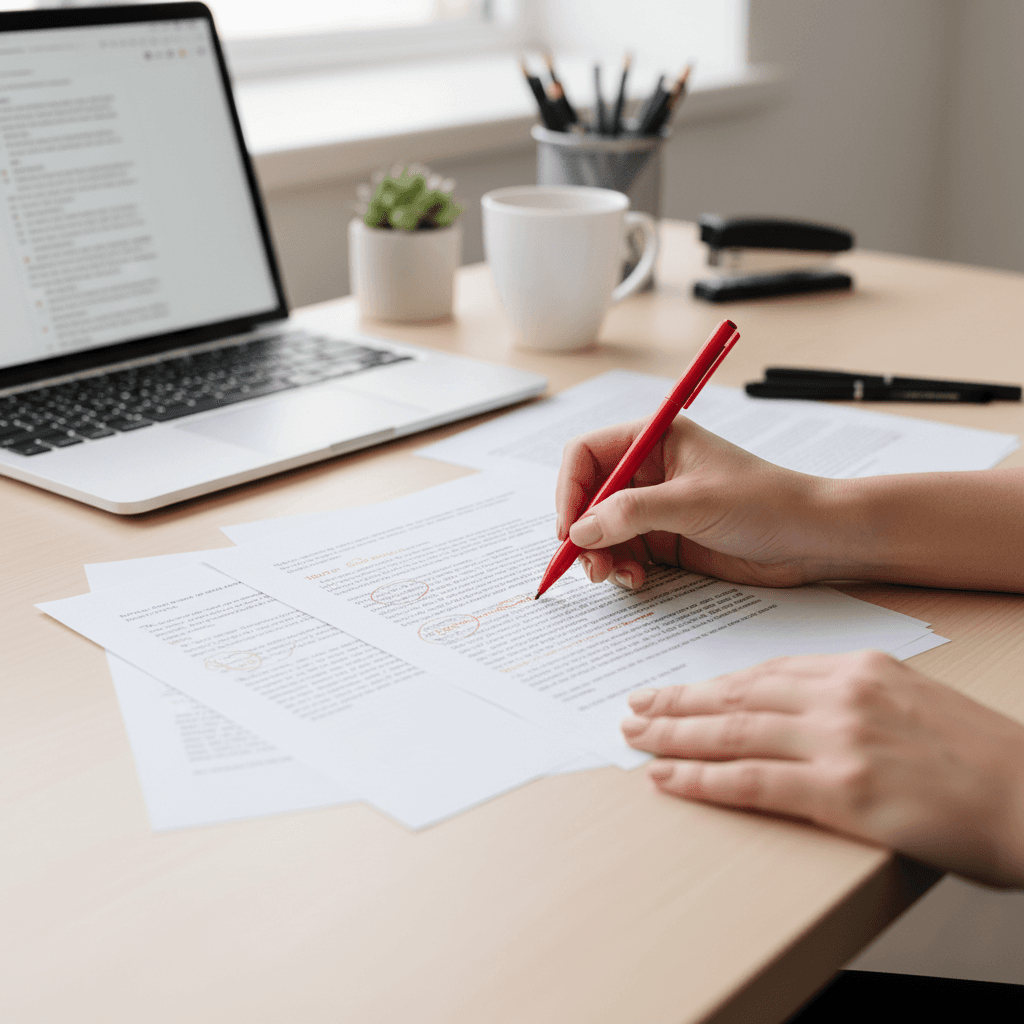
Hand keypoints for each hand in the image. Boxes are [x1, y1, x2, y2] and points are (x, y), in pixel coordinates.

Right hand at [555, 416, 841, 589]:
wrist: (814, 540)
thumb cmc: (766, 503)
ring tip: (616, 577)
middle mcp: (650, 470)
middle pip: (588, 496)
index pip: (587, 455)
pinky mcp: (667, 540)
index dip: (570, 490)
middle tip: (588, 566)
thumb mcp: (693, 503)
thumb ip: (631, 514)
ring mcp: (657, 507)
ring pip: (602, 530)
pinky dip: (621, 568)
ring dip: (600, 555)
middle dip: (582, 531)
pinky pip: (624, 552)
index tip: (569, 529)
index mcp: (655, 439)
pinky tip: (637, 580)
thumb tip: (578, 532)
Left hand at [620, 651, 1023, 886]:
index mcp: (857, 669)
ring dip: (674, 736)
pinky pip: (750, 781)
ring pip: (731, 733)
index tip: (678, 691)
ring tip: (636, 738)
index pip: (763, 674)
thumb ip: (851, 698)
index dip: (712, 685)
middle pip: (737, 697)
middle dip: (678, 704)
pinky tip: (668, 777)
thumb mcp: (911, 701)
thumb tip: (793, 710)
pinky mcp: (843, 791)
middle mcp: (841, 696)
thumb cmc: (979, 756)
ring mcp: (840, 741)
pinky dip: (700, 779)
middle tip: (636, 708)